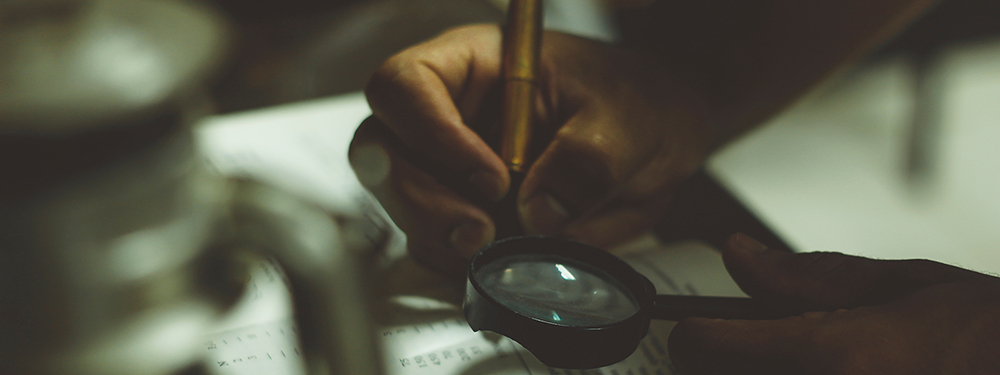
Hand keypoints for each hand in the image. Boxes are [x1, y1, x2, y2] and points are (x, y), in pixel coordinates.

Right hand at [350, 24, 714, 273]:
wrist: (654, 138)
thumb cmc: (633, 102)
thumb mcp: (625, 121)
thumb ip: (586, 160)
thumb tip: (540, 212)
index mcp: (475, 65)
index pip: (406, 85)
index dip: (428, 132)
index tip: (490, 178)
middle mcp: (449, 113)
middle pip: (382, 150)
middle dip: (421, 200)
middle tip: (479, 231)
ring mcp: (449, 166)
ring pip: (398, 202)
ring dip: (436, 235)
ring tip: (495, 246)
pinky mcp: (464, 212)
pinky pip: (432, 241)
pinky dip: (455, 261)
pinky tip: (496, 261)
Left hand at [668, 233, 999, 373]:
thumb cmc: (988, 336)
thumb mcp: (904, 287)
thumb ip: (810, 277)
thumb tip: (740, 255)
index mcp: (829, 356)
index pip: (702, 346)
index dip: (692, 332)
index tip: (702, 328)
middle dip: (719, 362)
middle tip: (751, 347)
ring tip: (792, 362)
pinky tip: (826, 374)